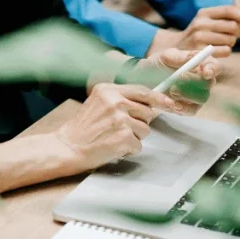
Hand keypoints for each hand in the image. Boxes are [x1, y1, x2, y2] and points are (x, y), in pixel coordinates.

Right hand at [55, 83, 176, 169]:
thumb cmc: (83, 128)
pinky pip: (138, 145)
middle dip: (139, 123)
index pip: (142, 91)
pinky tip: (113, 146)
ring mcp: (120, 119)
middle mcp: (115, 101)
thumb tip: (151, 105)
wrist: (67, 146)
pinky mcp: (123, 137)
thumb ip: (121, 100)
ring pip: (145, 130)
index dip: (159, 98)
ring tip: (114, 137)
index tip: (172, 103)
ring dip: (133, 137)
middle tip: (120, 128)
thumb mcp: (99, 103)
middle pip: (147, 112)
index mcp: (108, 89)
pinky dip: (128, 150)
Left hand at [128, 48, 219, 112]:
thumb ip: (179, 57)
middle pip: (209, 84)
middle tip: (178, 80)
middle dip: (194, 82)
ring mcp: (196, 95)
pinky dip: (182, 108)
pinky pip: (191, 110)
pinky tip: (171, 103)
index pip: (214, 66)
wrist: (143, 80)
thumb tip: (195, 58)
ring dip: (187, 95)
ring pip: (201, 98)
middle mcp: (202, 80)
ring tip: (170, 91)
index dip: (213, 69)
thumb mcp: (165, 57)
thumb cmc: (157, 65)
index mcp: (199, 64)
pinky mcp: (189, 108)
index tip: (205, 71)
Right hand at [147, 5, 239, 57]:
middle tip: (233, 35)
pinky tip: (219, 50)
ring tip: (223, 42)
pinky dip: (226, 51)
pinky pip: (226, 51)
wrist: (178, 47)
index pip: (228, 10)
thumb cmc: (199, 31)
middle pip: (232, 26)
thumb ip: (226, 13)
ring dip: (231, 42)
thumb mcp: (208, 18)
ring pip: (230, 39)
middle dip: (237, 32)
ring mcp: (200, 37)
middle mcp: (201, 23)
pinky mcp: (201, 51)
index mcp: (204, 13)